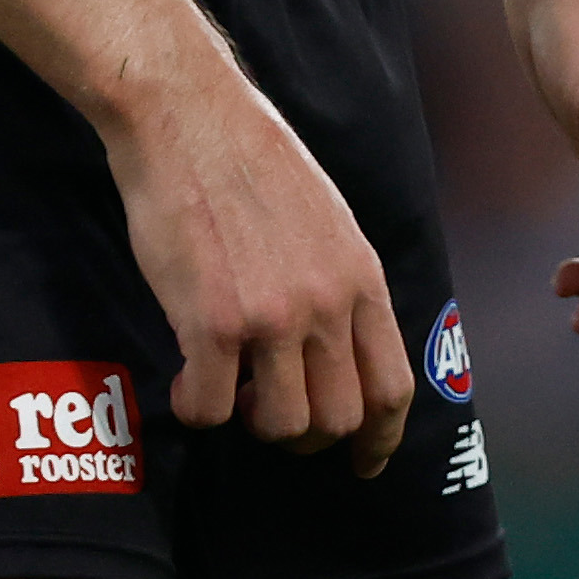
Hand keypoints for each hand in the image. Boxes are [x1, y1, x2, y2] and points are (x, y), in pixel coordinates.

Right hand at [107, 72, 415, 471]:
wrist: (190, 116)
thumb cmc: (253, 162)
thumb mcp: (328, 222)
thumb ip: (340, 285)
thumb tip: (341, 346)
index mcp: (361, 278)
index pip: (392, 386)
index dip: (381, 437)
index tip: (365, 462)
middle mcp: (326, 304)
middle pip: (338, 419)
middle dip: (305, 434)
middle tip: (269, 414)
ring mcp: (271, 316)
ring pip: (280, 424)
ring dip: (250, 423)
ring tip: (228, 388)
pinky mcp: (210, 321)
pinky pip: (209, 409)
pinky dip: (196, 408)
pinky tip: (186, 379)